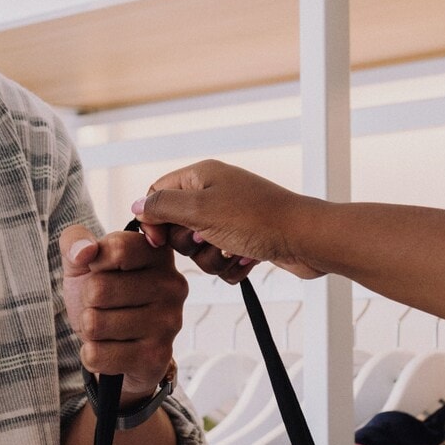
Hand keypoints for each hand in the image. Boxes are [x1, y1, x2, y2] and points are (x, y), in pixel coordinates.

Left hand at [58, 225, 185, 405]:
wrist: (119, 344)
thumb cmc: (104, 295)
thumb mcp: (84, 261)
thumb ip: (75, 240)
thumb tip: (84, 252)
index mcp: (158, 254)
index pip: (117, 248)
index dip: (94, 263)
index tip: (101, 269)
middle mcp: (172, 285)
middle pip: (99, 288)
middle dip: (87, 300)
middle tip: (103, 305)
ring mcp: (168, 323)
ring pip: (94, 323)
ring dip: (89, 328)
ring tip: (107, 326)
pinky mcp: (157, 356)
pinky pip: (97, 355)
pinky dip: (91, 354)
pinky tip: (109, 348)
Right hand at [132, 160, 325, 283]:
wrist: (307, 239)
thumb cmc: (257, 220)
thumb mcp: (200, 209)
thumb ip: (163, 206)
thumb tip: (136, 205)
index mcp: (201, 177)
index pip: (158, 194)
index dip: (154, 220)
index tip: (160, 241)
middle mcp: (215, 193)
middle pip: (177, 226)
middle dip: (191, 245)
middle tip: (210, 239)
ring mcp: (231, 218)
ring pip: (200, 249)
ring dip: (213, 260)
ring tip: (235, 253)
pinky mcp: (246, 240)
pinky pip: (221, 261)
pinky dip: (231, 267)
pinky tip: (248, 261)